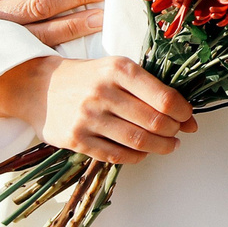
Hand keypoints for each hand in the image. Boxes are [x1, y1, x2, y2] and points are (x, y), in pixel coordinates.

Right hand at [0, 55, 194, 163]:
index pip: (164, 98)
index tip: (188, 118)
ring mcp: (88, 117)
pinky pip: (116, 155)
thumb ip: (150, 88)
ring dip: (161, 147)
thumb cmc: (87, 77)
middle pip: (154, 122)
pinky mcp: (76, 139)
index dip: (183, 113)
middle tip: (179, 133)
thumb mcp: (116, 69)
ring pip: (138, 141)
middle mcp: (103, 92)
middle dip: (174, 131)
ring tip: (168, 145)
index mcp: (119, 69)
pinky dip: (136, 157)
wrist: (38, 87)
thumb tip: (187, 117)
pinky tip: (143, 152)